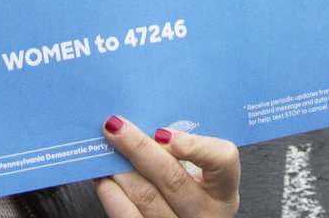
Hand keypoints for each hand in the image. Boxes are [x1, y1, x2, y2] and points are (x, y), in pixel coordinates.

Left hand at [95, 115, 239, 217]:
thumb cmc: (190, 191)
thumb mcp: (200, 174)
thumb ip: (183, 151)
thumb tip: (143, 120)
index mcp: (223, 192)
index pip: (223, 161)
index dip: (195, 145)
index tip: (163, 132)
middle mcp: (207, 214)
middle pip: (172, 177)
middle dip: (139, 147)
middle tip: (115, 126)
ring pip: (146, 196)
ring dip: (121, 170)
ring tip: (106, 150)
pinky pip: (128, 216)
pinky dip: (112, 194)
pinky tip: (104, 178)